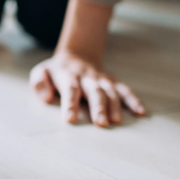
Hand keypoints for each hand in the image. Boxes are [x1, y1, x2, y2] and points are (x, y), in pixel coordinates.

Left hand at [30, 50, 144, 126]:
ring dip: (115, 106)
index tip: (70, 119)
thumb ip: (39, 83)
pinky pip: (125, 90)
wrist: (76, 55)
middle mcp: (87, 78)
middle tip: (101, 123)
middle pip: (94, 91)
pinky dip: (134, 100)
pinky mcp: (112, 82)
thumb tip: (46, 97)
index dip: (70, 104)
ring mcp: (101, 79)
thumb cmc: (56, 72)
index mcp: (68, 76)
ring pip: (111, 91)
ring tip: (116, 121)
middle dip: (98, 107)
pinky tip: (141, 112)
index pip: (70, 89)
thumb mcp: (41, 72)